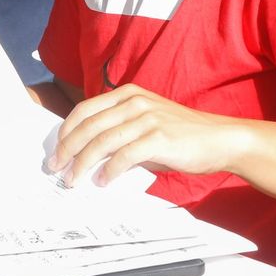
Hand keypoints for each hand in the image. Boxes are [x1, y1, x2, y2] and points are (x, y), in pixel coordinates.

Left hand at [46, 83, 244, 187]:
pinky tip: (102, 181)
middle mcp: (134, 102)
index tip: (56, 151)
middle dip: (67, 149)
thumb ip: (120, 133)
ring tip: (73, 180)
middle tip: (56, 168)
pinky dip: (109, 171)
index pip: (85, 110)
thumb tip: (88, 156)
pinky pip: (124, 156)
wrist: (220, 139)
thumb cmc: (182, 136)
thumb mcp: (146, 125)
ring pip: (102, 141)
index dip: (66, 132)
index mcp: (127, 94)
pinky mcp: (158, 137)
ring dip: (83, 164)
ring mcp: (146, 118)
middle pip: (88, 126)